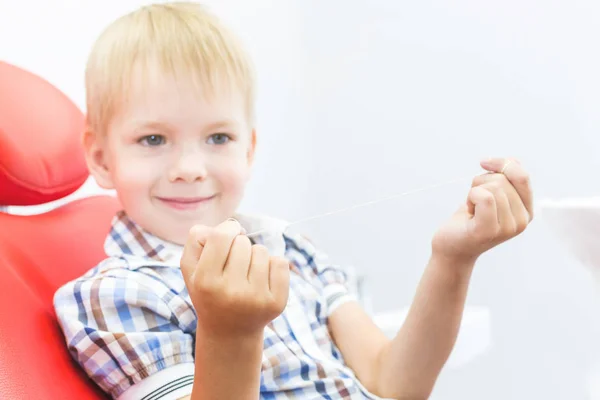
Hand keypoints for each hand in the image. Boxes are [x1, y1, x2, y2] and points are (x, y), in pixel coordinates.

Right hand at [180, 219, 289, 337]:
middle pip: (243, 242)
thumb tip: (228, 225)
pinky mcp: (277, 303)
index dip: (227, 228)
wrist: (229, 331)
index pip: (221, 236)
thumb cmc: (209, 291)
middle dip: (238, 246)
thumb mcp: (191, 268)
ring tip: (245, 275)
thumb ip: (197, 239)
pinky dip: (272, 265)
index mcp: (206, 282)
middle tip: (232, 265)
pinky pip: (280, 262)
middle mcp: (231, 292)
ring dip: (254, 256)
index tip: (228, 234)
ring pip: (262, 251)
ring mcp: (256, 299)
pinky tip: (261, 281)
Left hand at [432, 158, 533, 263]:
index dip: (503, 163)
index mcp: (526, 211)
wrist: (452, 246)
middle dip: (481, 182)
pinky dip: (470, 197)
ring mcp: (507, 228)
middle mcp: (521, 221)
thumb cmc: (470, 218)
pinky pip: (484, 197)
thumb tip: (511, 161)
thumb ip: (506, 178)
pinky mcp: (487, 230)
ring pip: (493, 186)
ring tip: (472, 209)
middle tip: (474, 201)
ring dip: (474, 191)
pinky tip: (468, 211)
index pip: (522, 177)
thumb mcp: (491, 194)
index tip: (484, 163)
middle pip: (502, 180)